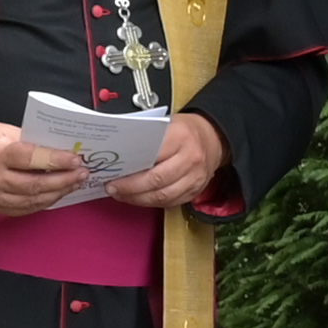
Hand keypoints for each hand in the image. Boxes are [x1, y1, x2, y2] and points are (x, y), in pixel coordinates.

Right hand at [0, 119, 102, 214]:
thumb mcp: (3, 130)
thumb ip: (30, 141)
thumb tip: (59, 149)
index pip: (32, 159)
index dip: (56, 160)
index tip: (75, 159)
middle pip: (36, 185)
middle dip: (64, 180)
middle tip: (82, 173)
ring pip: (33, 201)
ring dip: (58, 193)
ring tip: (74, 184)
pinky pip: (24, 209)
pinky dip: (43, 202)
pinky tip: (56, 194)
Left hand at [107, 111, 228, 211]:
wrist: (214, 138)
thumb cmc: (185, 131)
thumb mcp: (165, 125)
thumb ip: (145, 140)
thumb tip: (119, 156)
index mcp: (180, 136)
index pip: (151, 158)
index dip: (130, 171)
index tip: (113, 175)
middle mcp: (191, 158)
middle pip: (156, 180)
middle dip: (131, 188)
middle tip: (113, 188)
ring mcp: (196, 177)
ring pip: (163, 196)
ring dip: (139, 199)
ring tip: (123, 196)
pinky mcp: (197, 190)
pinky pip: (171, 202)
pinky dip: (153, 203)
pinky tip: (140, 199)